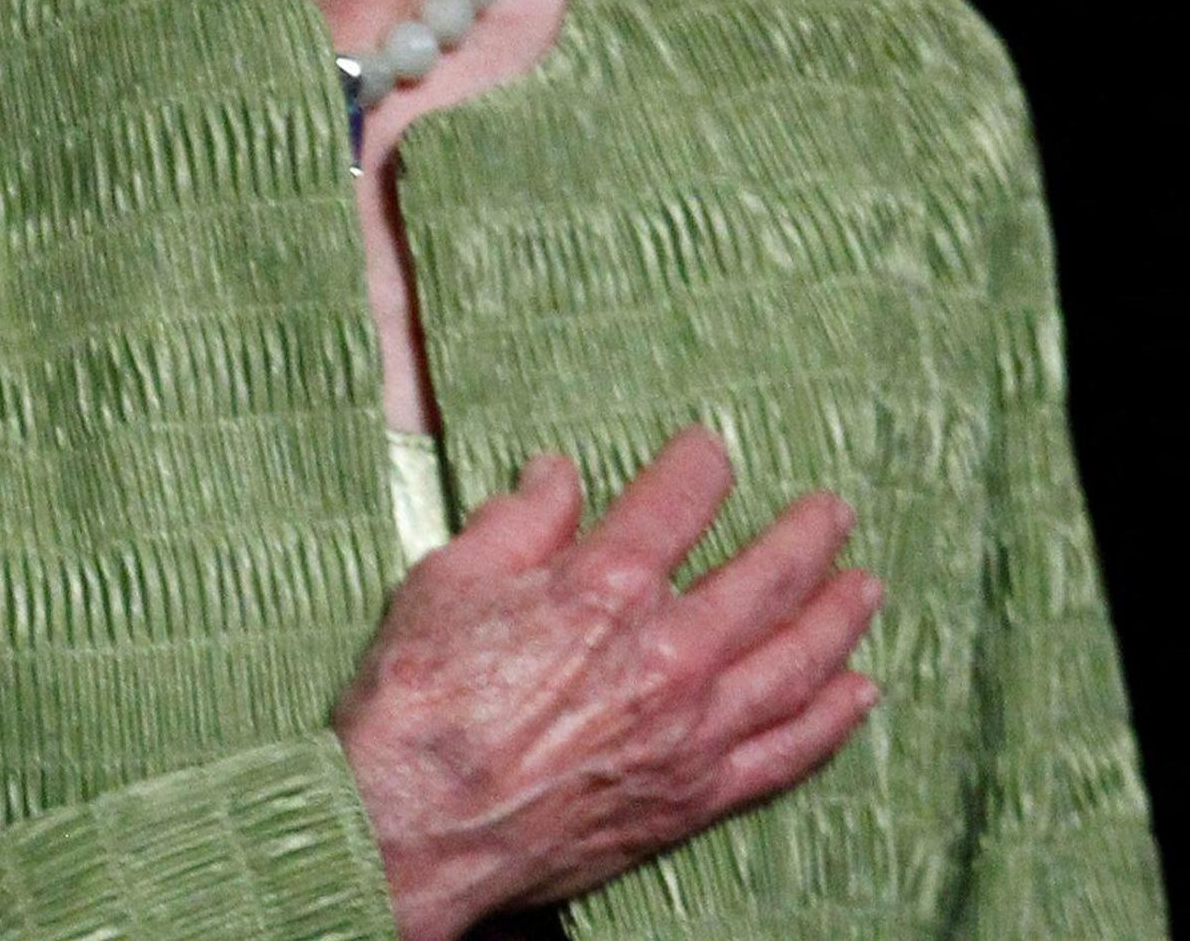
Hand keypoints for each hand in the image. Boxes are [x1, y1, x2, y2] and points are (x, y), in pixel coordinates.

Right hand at [334, 427, 882, 938]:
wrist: (412, 825)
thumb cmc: (416, 704)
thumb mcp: (445, 582)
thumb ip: (515, 525)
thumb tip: (555, 478)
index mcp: (603, 586)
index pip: (677, 501)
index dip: (699, 465)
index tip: (709, 450)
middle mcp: (668, 653)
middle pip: (766, 578)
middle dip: (805, 536)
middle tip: (831, 511)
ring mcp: (692, 729)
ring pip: (796, 662)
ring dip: (839, 618)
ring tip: (864, 586)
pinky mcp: (696, 794)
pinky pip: (788, 752)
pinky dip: (831, 719)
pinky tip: (857, 692)